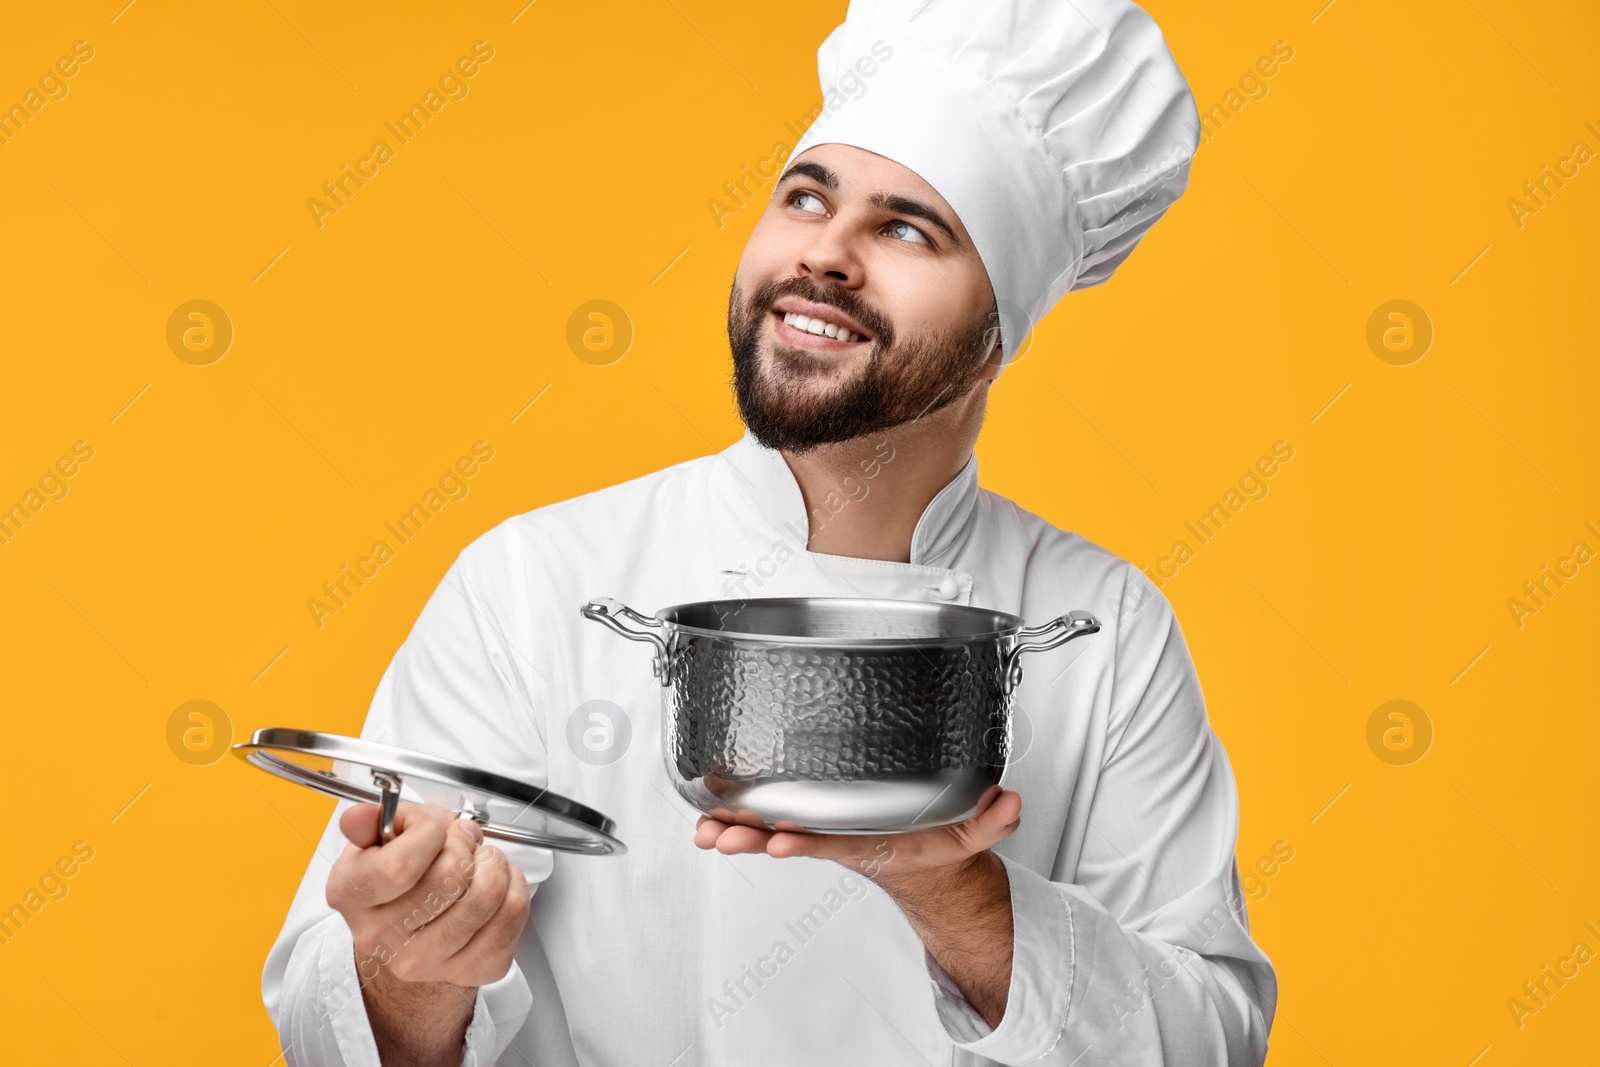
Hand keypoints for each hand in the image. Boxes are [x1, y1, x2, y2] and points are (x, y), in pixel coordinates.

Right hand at [327, 801, 528, 987]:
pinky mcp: (468, 972)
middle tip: (463, 844)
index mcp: (352, 895)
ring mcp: (423, 961)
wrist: (414, 927)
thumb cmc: (405, 875)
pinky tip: (497, 885)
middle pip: (449, 878)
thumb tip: (359, 816)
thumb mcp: (383, 837)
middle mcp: (380, 937)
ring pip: (485, 897)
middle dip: (466, 845)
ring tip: (482, 863)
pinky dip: (514, 888)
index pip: (401, 865)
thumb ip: (373, 820)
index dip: (430, 833)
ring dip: (494, 864)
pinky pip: (511, 917)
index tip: (434, 830)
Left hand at [693, 785, 1022, 882]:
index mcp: (869, 843)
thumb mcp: (970, 839)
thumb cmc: (935, 849)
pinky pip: (767, 819)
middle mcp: (836, 839)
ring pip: (767, 830)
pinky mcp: (809, 819)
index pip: (832, 842)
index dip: (803, 840)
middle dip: (748, 837)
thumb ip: (993, 821)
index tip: (777, 840)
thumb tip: (1010, 804)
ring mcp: (818, 831)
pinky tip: (709, 809)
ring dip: (731, 829)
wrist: (921, 868)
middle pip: (785, 838)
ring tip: (700, 827)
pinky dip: (737, 816)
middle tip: (716, 834)